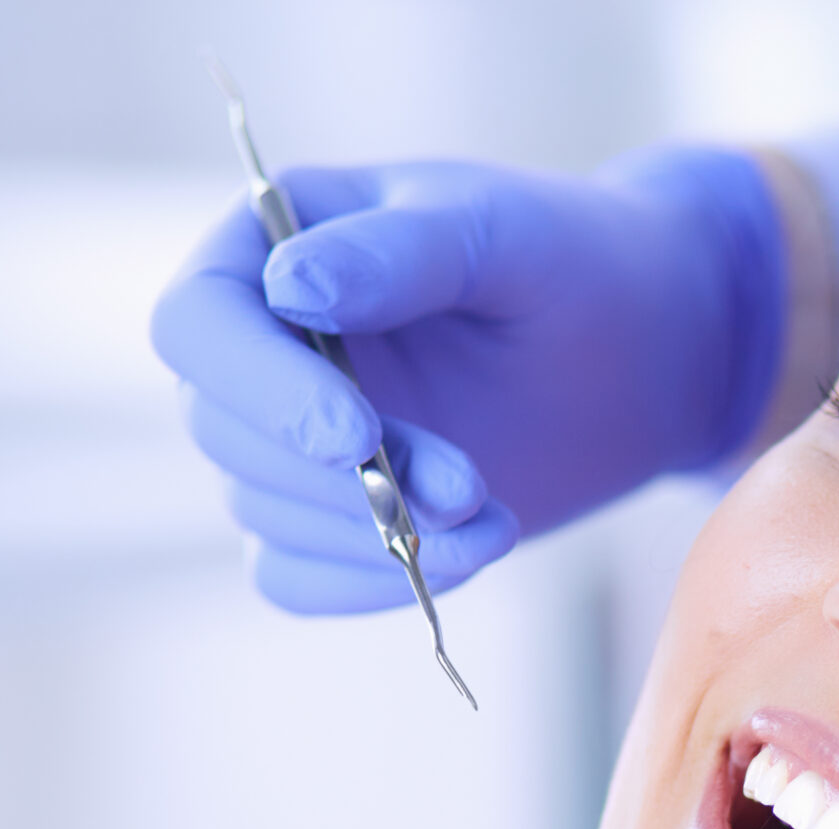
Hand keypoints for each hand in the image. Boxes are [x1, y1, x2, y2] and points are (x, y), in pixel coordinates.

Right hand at [150, 147, 784, 614]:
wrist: (642, 352)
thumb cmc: (570, 262)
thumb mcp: (497, 234)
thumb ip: (397, 253)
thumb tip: (288, 287)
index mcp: (270, 244)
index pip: (197, 326)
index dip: (261, 390)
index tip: (353, 434)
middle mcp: (259, 345)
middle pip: (227, 436)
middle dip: (344, 478)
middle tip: (467, 485)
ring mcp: (287, 439)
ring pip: (267, 514)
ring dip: (375, 534)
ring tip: (492, 517)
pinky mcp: (328, 517)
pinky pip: (295, 578)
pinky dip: (368, 584)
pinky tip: (463, 558)